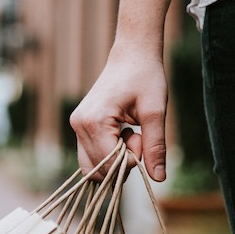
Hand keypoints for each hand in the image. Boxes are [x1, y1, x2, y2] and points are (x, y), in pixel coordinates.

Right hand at [69, 44, 167, 181]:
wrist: (131, 55)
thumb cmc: (146, 77)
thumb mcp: (155, 112)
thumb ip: (155, 146)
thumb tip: (158, 178)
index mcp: (94, 121)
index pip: (109, 163)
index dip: (131, 161)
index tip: (142, 138)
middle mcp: (79, 125)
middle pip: (98, 168)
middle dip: (122, 162)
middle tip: (137, 137)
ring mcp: (76, 125)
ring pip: (91, 166)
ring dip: (114, 160)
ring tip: (128, 136)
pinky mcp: (79, 126)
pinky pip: (90, 154)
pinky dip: (108, 153)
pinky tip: (121, 134)